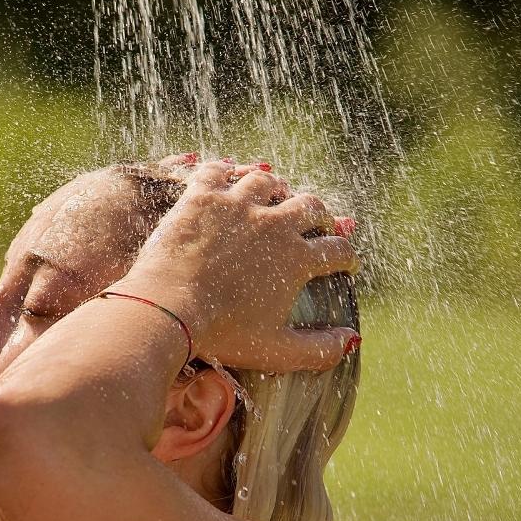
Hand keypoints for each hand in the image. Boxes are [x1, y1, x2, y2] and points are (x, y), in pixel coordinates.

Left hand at [114, 159, 359, 372]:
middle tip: (319, 222)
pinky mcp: (201, 196)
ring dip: (275, 187)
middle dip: (320, 215)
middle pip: (309, 207)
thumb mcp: (276, 349)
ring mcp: (237, 205)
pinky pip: (217, 171)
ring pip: (266, 182)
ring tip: (276, 191)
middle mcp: (274, 224)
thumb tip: (351, 341)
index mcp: (296, 259)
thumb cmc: (222, 334)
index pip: (336, 251)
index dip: (347, 257)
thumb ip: (318, 349)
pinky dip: (224, 170)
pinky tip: (224, 172)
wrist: (169, 309)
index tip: (348, 262)